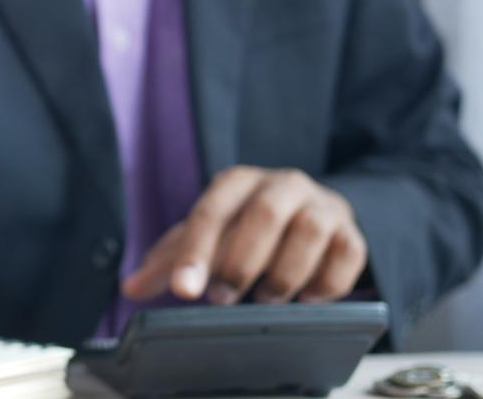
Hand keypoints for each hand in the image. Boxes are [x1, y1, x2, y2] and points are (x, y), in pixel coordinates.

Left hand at [122, 166, 366, 304]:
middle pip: (264, 214)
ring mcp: (322, 207)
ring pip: (309, 232)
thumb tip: (130, 287)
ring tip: (267, 300)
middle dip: (241, 262)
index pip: (211, 212)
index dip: (195, 253)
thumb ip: (170, 262)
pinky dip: (326, 283)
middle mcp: (283, 185)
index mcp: (238, 182)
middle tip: (223, 300)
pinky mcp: (351, 233)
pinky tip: (306, 299)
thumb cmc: (247, 228)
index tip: (184, 291)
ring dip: (284, 273)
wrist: (311, 213)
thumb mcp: (208, 237)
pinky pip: (347, 254)